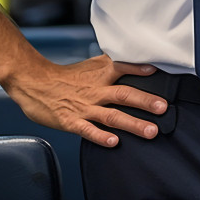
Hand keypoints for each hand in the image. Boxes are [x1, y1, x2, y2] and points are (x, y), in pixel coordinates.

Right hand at [2, 54, 166, 146]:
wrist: (35, 83)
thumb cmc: (66, 76)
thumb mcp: (90, 64)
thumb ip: (111, 62)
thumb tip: (133, 58)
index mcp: (100, 74)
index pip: (123, 67)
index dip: (139, 68)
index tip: (157, 70)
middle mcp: (96, 90)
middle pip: (123, 94)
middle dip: (145, 101)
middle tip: (164, 108)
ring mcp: (84, 107)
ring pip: (112, 116)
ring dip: (133, 124)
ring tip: (151, 131)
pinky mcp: (72, 122)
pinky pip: (88, 130)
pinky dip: (101, 136)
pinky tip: (114, 142)